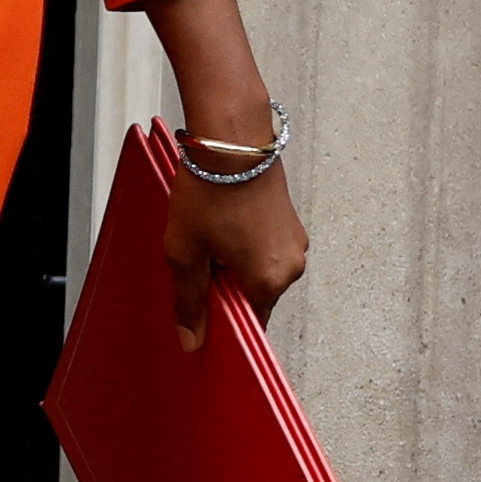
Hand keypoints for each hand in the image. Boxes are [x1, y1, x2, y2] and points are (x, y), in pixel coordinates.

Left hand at [144, 0, 305, 343]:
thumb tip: (192, 342)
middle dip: (224, 289)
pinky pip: (266, 250)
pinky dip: (244, 247)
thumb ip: (190, 301)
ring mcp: (295, 244)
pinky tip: (222, 225)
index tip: (200, 309)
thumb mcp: (186, 252)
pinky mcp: (291, 223)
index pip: (248, 325)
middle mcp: (291, 267)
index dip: (222, 322)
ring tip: (207, 237)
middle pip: (253, 298)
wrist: (232, 139)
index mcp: (268, 281)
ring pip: (259, 272)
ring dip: (233, 265)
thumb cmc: (208, 193)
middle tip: (196, 262)